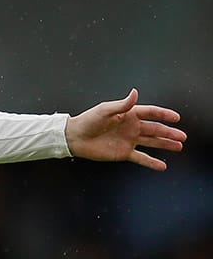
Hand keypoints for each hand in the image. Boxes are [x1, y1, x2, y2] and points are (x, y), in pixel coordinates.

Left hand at [65, 88, 186, 170]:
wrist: (75, 137)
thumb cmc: (88, 120)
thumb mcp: (105, 110)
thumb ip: (122, 104)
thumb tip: (135, 92)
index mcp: (127, 114)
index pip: (150, 113)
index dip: (163, 114)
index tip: (176, 117)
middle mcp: (131, 127)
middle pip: (154, 129)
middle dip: (169, 132)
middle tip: (183, 136)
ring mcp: (128, 140)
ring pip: (152, 142)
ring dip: (165, 144)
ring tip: (179, 146)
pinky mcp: (124, 152)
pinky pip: (141, 158)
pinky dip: (152, 162)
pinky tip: (162, 166)